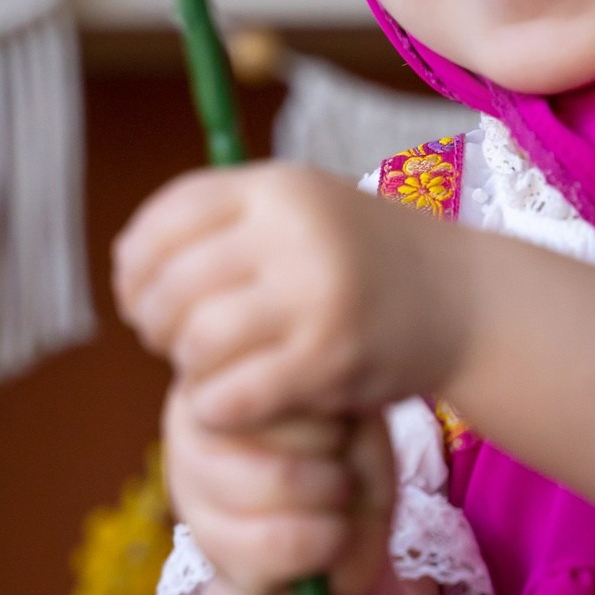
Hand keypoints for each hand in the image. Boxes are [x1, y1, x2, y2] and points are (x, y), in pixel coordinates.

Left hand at [114, 162, 459, 594]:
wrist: (467, 302)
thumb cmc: (364, 262)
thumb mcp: (302, 212)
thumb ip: (224, 225)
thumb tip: (127, 262)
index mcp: (280, 187)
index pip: (168, 217)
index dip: (134, 262)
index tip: (135, 293)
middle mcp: (296, 232)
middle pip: (174, 284)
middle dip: (155, 322)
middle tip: (173, 341)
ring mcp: (315, 296)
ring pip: (198, 340)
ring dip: (188, 365)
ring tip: (208, 369)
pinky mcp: (329, 360)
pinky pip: (233, 394)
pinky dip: (215, 406)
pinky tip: (228, 404)